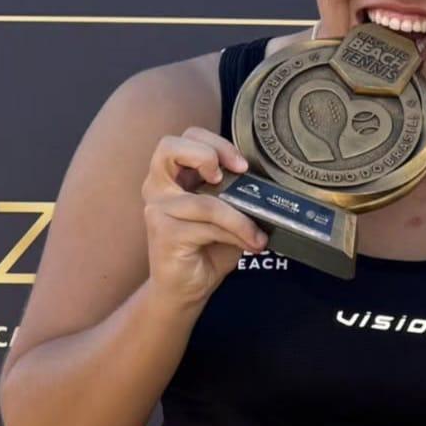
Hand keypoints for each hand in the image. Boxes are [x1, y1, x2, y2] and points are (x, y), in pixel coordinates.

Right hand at [141, 127, 265, 305]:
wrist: (188, 288)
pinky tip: (250, 245)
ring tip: (258, 234)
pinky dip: (236, 234)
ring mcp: (157, 209)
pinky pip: (208, 226)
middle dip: (208, 153)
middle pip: (169, 146)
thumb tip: (267, 183)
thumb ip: (237, 191)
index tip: (242, 165)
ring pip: (206, 200)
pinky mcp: (163, 233)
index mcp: (172, 175)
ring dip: (241, 218)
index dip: (215, 142)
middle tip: (237, 172)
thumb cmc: (208, 247)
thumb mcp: (228, 212)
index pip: (186, 136)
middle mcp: (157, 187)